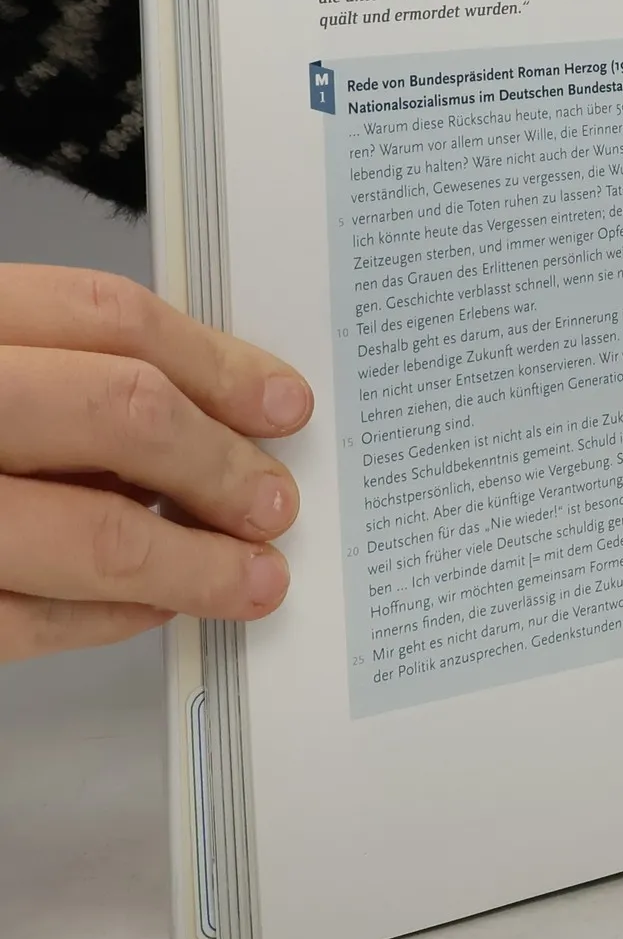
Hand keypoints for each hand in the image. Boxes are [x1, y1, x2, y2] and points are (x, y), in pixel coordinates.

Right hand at [0, 267, 311, 660]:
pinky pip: (26, 621)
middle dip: (219, 463)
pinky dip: (108, 617)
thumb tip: (205, 406)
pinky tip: (152, 606)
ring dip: (192, 563)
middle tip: (273, 500)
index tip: (280, 404)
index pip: (106, 317)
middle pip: (119, 413)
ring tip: (250, 576)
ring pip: (90, 533)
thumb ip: (47, 366)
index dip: (216, 362)